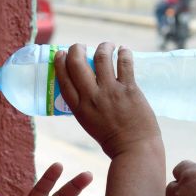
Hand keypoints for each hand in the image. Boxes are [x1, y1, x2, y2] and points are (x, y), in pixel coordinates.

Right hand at [54, 42, 160, 157]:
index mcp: (79, 108)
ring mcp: (111, 91)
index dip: (60, 62)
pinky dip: (124, 53)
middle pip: (77, 63)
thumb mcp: (89, 123)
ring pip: (101, 57)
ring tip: (107, 45)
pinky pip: (124, 64)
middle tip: (81, 46)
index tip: (62, 53)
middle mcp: (92, 97)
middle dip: (76, 48)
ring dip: (103, 47)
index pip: (63, 79)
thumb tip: (86, 86)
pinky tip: (124, 50)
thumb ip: (85, 105)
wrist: (135, 149)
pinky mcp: (129, 89)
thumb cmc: (113, 140)